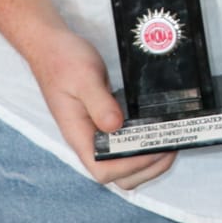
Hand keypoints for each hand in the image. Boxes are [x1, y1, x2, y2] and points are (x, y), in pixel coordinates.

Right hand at [27, 25, 175, 187]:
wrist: (51, 47)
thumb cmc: (63, 61)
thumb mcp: (85, 77)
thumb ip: (99, 102)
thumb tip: (115, 126)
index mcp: (78, 135)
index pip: (102, 170)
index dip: (130, 165)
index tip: (154, 148)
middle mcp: (87, 139)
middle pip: (116, 175)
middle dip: (146, 168)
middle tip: (170, 147)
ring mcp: (95, 132)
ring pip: (121, 163)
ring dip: (146, 160)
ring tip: (169, 141)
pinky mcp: (103, 122)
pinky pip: (123, 144)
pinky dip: (142, 144)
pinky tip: (157, 130)